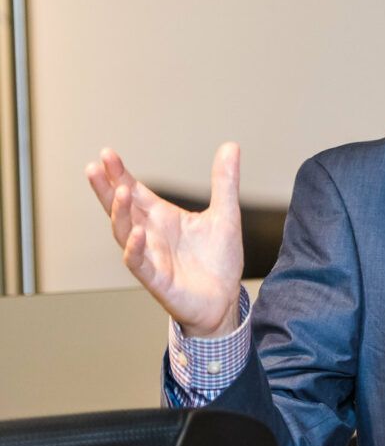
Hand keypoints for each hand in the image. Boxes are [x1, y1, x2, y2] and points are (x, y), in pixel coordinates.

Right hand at [84, 143, 244, 337]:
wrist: (225, 299)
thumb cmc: (219, 259)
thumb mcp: (226, 214)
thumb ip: (224, 182)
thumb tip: (230, 146)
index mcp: (162, 217)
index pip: (135, 191)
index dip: (120, 174)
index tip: (108, 154)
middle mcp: (150, 234)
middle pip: (121, 209)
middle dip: (106, 189)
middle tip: (94, 166)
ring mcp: (150, 256)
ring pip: (124, 233)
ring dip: (120, 213)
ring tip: (120, 191)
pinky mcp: (156, 279)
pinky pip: (139, 263)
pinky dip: (136, 248)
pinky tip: (137, 233)